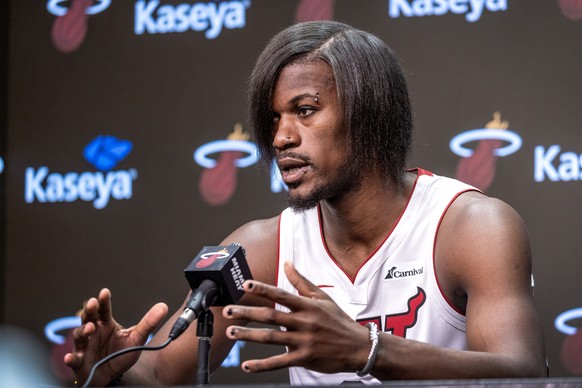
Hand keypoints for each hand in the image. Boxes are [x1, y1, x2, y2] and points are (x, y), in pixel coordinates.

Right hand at [63, 288, 167, 385]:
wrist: (113, 376)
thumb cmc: (121, 354)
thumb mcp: (137, 339)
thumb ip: (148, 323)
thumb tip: (163, 306)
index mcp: (106, 324)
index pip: (104, 310)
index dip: (104, 301)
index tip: (105, 292)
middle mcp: (93, 332)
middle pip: (88, 318)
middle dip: (89, 310)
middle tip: (93, 303)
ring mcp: (84, 347)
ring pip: (80, 336)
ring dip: (82, 331)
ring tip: (89, 328)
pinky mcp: (79, 363)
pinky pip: (73, 359)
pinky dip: (71, 358)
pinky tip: (70, 357)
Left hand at [222, 261, 369, 372]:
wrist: (358, 347)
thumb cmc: (338, 320)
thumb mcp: (322, 297)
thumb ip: (301, 281)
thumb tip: (287, 262)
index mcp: (307, 305)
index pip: (281, 294)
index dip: (262, 289)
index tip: (245, 284)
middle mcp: (304, 322)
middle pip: (270, 316)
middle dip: (247, 313)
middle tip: (228, 310)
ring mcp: (303, 341)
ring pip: (271, 338)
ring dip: (248, 335)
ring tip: (231, 331)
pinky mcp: (304, 358)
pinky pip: (279, 362)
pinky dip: (262, 365)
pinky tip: (246, 364)